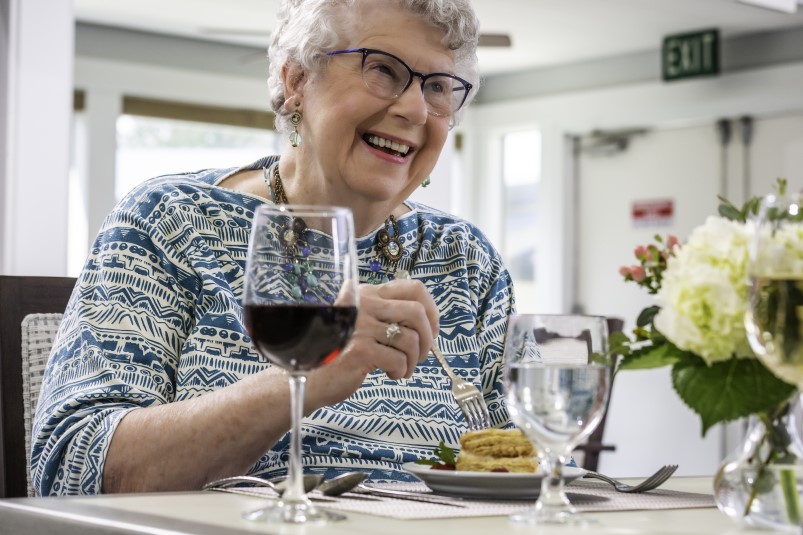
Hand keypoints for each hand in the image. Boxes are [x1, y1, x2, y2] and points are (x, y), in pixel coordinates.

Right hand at [305, 278, 438, 408]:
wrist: (311, 377)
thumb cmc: (341, 353)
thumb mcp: (362, 324)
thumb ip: (387, 317)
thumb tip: (428, 324)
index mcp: (367, 294)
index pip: (413, 288)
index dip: (431, 309)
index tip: (431, 329)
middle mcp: (363, 305)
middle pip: (417, 312)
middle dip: (427, 338)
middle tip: (420, 355)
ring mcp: (361, 326)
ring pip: (410, 339)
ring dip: (413, 360)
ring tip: (402, 369)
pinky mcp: (360, 350)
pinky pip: (398, 360)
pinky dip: (401, 371)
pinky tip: (390, 374)